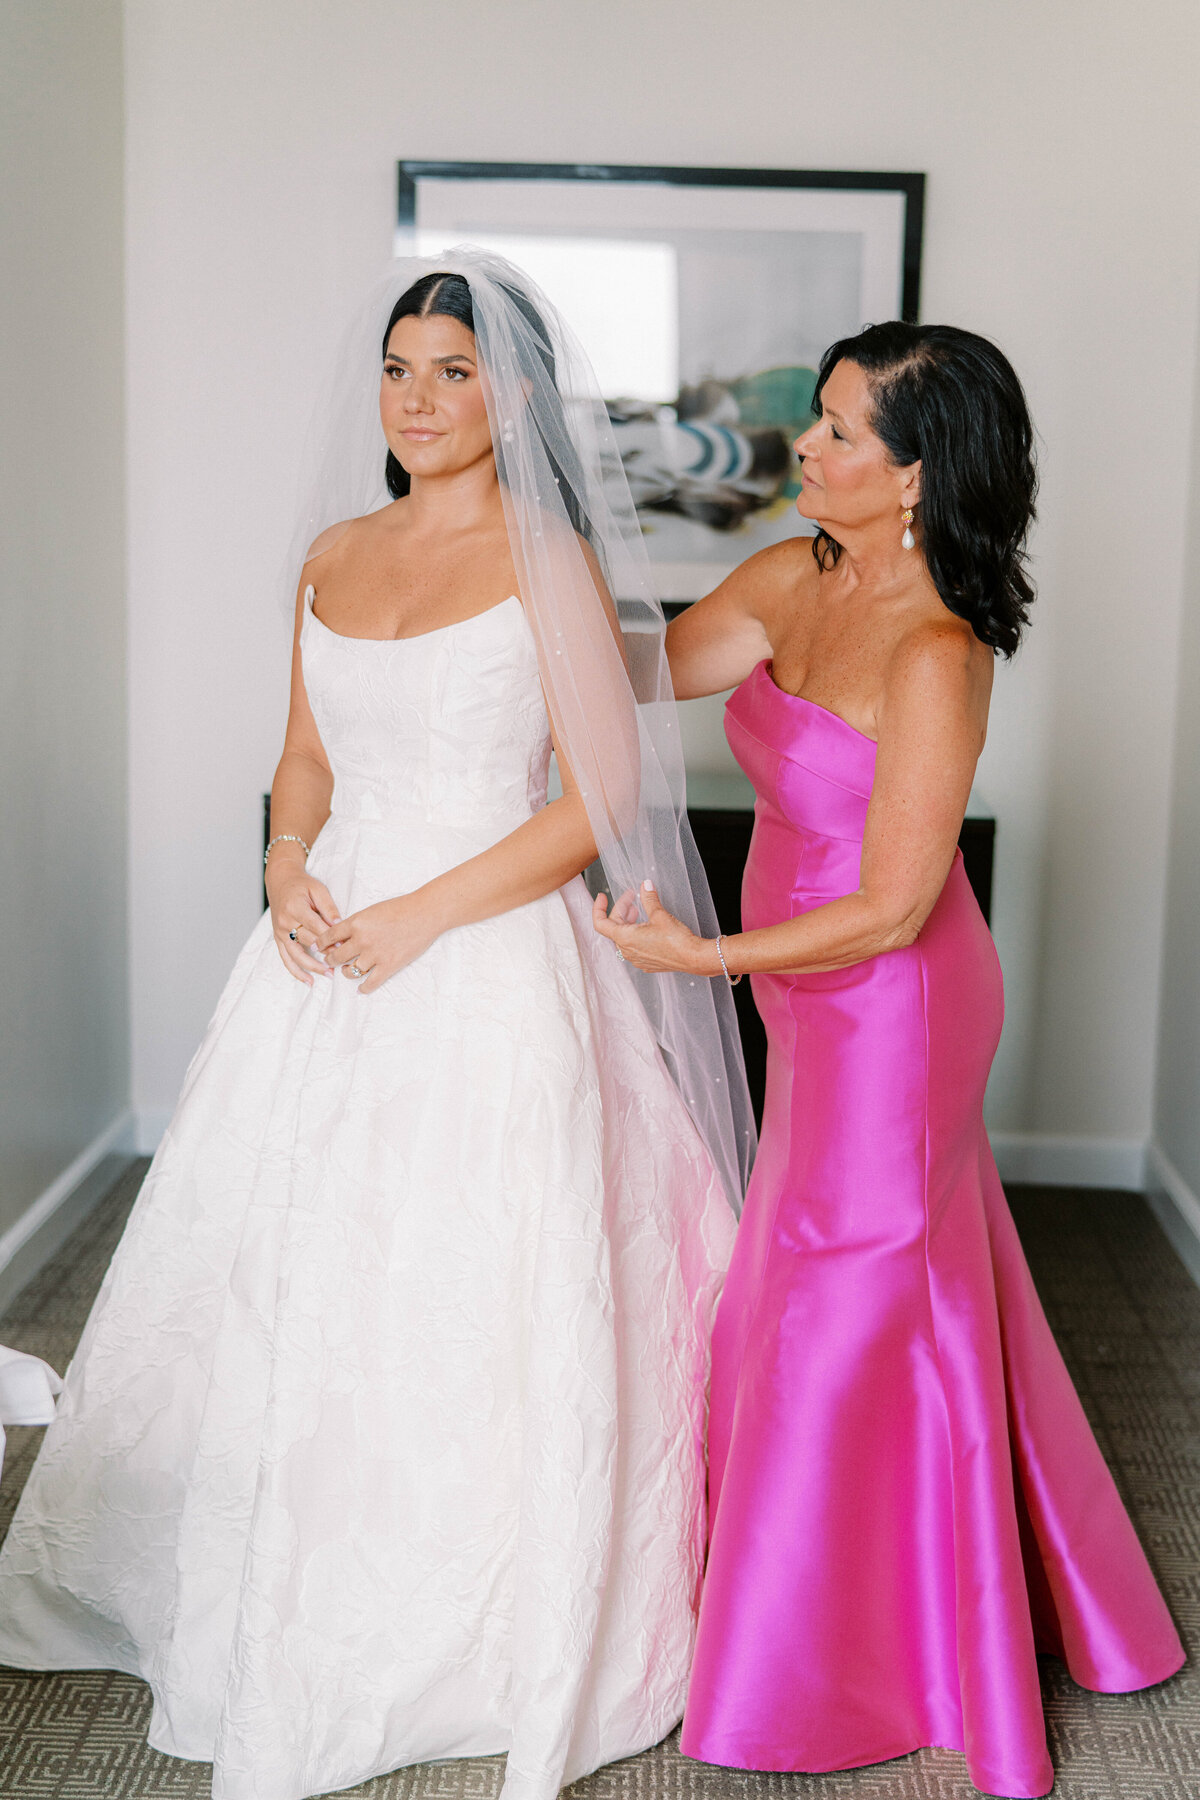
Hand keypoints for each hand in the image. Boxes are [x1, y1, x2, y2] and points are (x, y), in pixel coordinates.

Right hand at [267, 858, 341, 985]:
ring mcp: (280, 932)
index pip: (315, 927)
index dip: (330, 938)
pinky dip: (296, 971)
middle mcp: (285, 922)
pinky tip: (308, 980)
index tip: (344, 946)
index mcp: (295, 908)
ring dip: (312, 967)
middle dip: (325, 952)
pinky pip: (286, 959)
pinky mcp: (278, 939)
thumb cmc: (301, 885)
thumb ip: (328, 907)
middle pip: (307, 941)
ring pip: (296, 955)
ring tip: (329, 975)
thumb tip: (339, 925)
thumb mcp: (318, 889)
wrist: (280, 882)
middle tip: (342, 961)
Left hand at [314, 891, 439, 994]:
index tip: (319, 947)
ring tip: (347, 971)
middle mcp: (362, 940)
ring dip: (346, 972)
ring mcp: (375, 955)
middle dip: (330, 960)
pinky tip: (361, 989)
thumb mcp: (372, 910)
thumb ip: (357, 923)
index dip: (321, 943)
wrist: (424, 913)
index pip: (330, 936)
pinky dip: (363, 988)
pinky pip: (370, 983)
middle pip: (336, 956)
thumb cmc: (401, 908)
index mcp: (356, 923)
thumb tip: (344, 936)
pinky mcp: (389, 966)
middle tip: (330, 961)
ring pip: (350, 971)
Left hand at [592, 880, 718, 975]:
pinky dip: (635, 933)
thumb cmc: (676, 940)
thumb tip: (645, 885)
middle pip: (614, 927)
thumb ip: (648, 898)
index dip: (599, 908)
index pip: (600, 923)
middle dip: (622, 909)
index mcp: (625, 938)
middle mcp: (627, 951)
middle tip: (632, 896)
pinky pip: (633, 946)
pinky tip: (647, 926)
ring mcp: (636, 959)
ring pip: (624, 937)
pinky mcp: (646, 963)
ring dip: (628, 921)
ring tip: (638, 909)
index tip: (602, 897)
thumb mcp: (659, 914)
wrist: (693, 958)